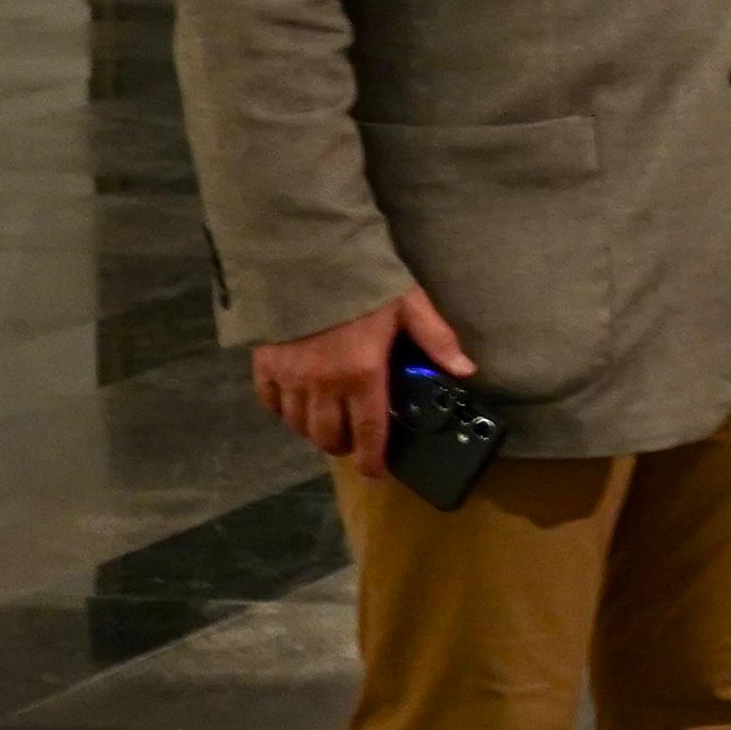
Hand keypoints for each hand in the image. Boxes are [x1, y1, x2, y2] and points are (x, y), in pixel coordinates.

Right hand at [255, 285, 470, 481]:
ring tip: (330, 426)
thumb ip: (436, 340)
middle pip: (329, 436)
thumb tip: (466, 371)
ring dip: (316, 433)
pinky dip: (285, 413)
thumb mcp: (408, 305)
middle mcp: (322, 384)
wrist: (301, 256)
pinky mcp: (264, 365)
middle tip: (357, 443)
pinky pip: (270, 404)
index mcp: (362, 374)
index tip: (377, 473)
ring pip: (299, 425)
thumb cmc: (360, 281)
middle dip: (345, 446)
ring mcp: (289, 377)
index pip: (369, 430)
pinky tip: (297, 407)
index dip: (373, 458)